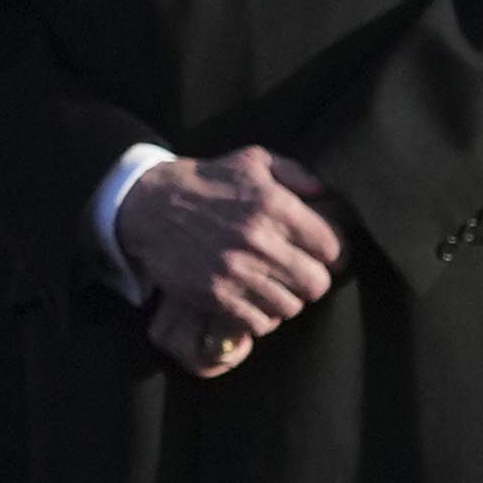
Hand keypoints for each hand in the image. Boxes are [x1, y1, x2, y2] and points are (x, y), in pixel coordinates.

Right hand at [109, 147, 342, 374]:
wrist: (150, 205)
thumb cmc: (207, 181)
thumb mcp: (252, 161)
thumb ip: (295, 172)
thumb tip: (325, 191)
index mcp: (274, 205)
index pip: (332, 246)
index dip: (333, 253)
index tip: (323, 254)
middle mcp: (259, 240)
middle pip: (316, 283)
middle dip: (313, 280)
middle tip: (300, 275)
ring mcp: (236, 270)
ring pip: (290, 306)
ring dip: (287, 300)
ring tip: (275, 287)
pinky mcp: (216, 295)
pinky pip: (259, 322)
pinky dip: (261, 316)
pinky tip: (253, 300)